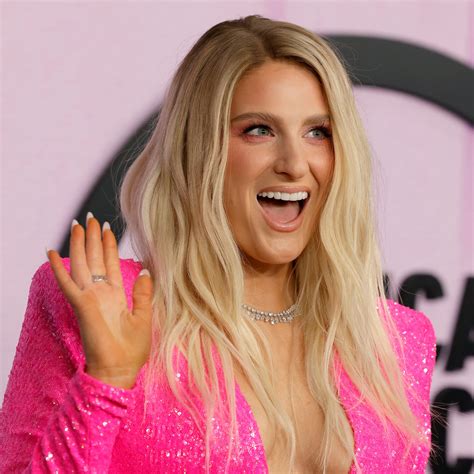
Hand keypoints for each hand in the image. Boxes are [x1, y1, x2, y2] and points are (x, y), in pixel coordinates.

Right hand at [46, 212, 153, 388]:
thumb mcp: (144, 316)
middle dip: (93, 238)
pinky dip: (58, 268)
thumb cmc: (131, 350)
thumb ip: (143, 292)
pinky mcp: (81, 305)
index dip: (108, 245)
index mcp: (115, 295)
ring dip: (79, 244)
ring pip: (81, 264)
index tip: (108, 228)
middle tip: (91, 217)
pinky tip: (51, 252)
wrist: (120, 370)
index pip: (109, 264)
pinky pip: (67, 283)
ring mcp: (89, 298)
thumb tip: (146, 269)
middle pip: (94, 259)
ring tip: (78, 225)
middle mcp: (100, 293)